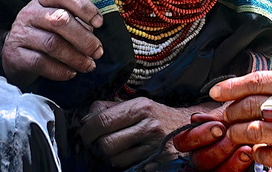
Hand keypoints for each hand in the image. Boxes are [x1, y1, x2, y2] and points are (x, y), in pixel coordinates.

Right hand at [1, 0, 103, 87]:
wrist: (13, 53)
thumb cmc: (45, 33)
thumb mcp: (58, 21)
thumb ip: (77, 22)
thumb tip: (96, 34)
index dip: (84, 6)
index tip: (99, 23)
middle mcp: (30, 13)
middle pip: (60, 20)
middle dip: (84, 38)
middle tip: (98, 52)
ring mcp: (20, 33)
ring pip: (52, 44)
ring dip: (75, 57)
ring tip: (89, 65)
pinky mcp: (14, 55)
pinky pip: (40, 63)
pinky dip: (60, 70)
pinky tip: (71, 73)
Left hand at [79, 98, 202, 167]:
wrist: (186, 125)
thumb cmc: (155, 115)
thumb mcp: (135, 105)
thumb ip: (109, 108)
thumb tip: (86, 119)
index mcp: (140, 106)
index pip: (103, 121)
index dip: (88, 131)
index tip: (85, 134)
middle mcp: (149, 123)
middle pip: (107, 143)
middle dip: (97, 146)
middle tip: (98, 143)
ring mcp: (155, 143)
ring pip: (116, 159)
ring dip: (111, 156)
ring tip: (118, 147)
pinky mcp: (159, 158)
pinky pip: (129, 166)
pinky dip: (124, 162)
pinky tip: (129, 154)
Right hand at [174, 112, 254, 171]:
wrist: (255, 122)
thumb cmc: (238, 116)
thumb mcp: (226, 112)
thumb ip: (212, 117)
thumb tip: (196, 119)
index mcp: (194, 137)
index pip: (182, 141)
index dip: (198, 136)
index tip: (219, 127)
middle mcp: (200, 154)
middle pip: (198, 160)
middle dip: (218, 149)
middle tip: (233, 138)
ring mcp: (214, 165)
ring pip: (214, 171)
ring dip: (230, 161)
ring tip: (245, 148)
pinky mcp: (228, 171)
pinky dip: (238, 166)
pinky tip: (249, 154)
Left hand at [212, 68, 271, 171]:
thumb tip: (247, 87)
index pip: (259, 82)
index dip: (233, 87)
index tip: (216, 91)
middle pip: (253, 107)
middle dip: (232, 111)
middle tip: (224, 113)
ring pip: (257, 133)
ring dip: (239, 132)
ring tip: (234, 130)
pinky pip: (270, 156)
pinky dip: (257, 151)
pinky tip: (256, 146)